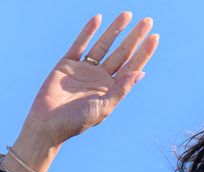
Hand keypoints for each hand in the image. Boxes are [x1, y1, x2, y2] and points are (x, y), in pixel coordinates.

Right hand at [8, 12, 158, 171]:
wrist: (48, 124)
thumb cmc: (77, 122)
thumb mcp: (103, 107)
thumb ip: (121, 90)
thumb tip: (140, 73)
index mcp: (112, 89)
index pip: (132, 67)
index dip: (144, 52)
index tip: (154, 38)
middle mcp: (101, 77)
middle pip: (122, 53)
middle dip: (134, 37)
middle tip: (148, 21)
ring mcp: (85, 69)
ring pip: (104, 45)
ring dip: (115, 30)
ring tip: (127, 15)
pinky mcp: (67, 64)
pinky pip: (80, 44)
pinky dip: (88, 31)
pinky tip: (98, 19)